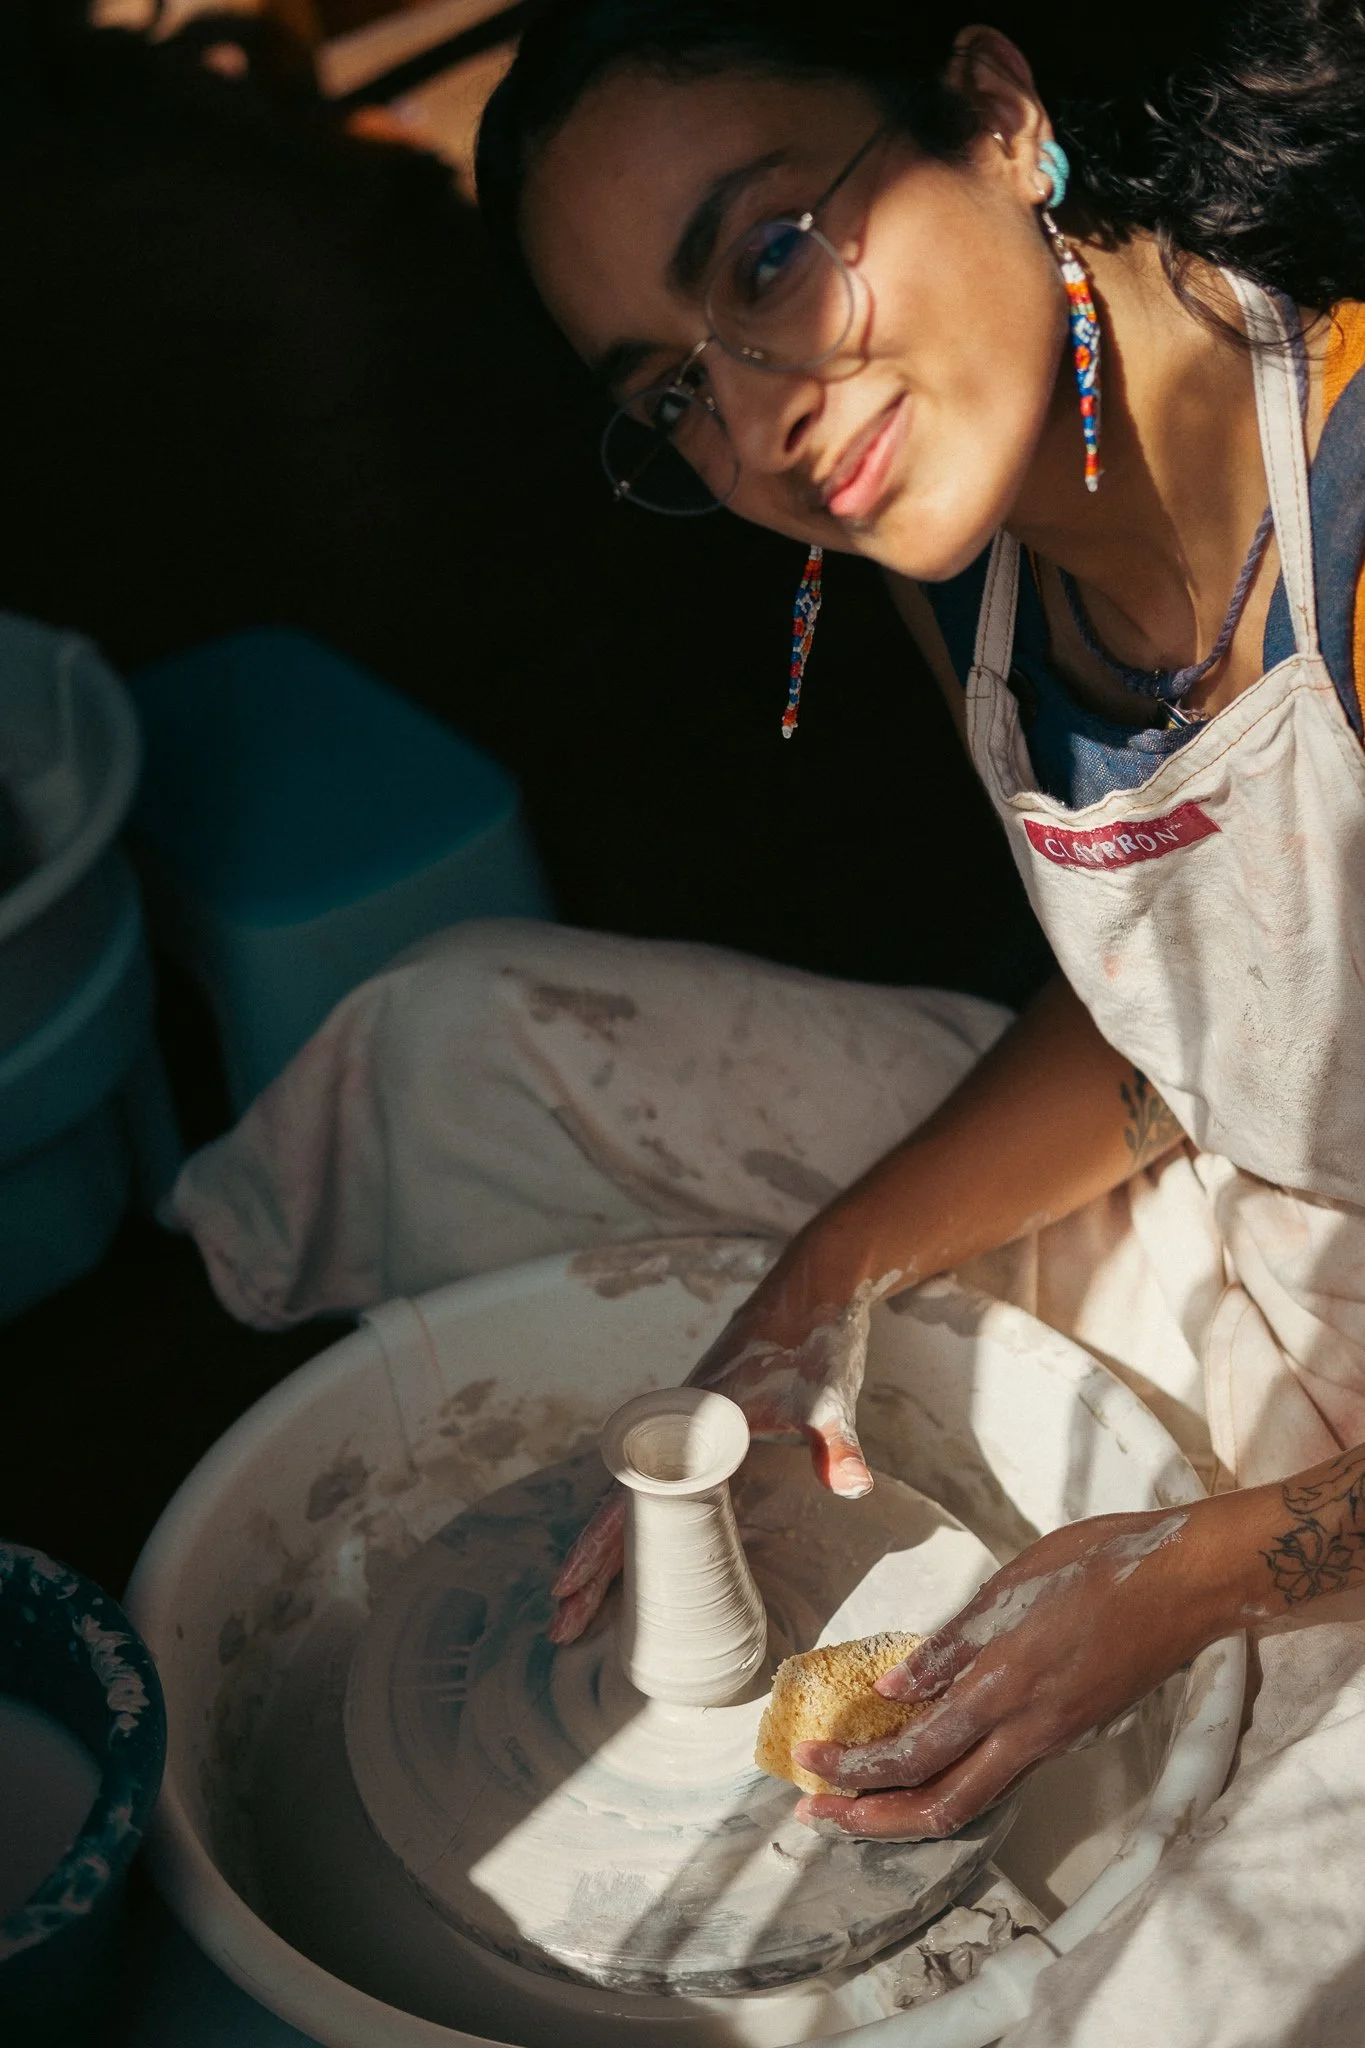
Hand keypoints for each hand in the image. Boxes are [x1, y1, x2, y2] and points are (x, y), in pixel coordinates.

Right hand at [548, 1233, 899, 1642]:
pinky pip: (650, 1484)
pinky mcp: (697, 1429)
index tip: (568, 1589)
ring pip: (627, 1497)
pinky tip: (633, 1555)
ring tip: (579, 1605)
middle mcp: (674, 1426)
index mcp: (693, 1420)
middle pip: (615, 1506)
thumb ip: (836, 1444)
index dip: (598, 1547)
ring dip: (605, 1550)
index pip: (629, 1496)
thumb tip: (852, 1489)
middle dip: (587, 1568)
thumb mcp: (831, 1396)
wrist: (815, 1288)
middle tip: (559, 1626)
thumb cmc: (816, 1341)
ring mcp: (681, 1428)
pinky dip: (631, 1523)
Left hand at [792, 1504, 1229, 1839]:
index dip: (855, 1768)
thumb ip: (952, 1641)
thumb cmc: (1099, 1567)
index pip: (914, 1753)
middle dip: (871, 1819)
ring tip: (860, 1800)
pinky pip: (1000, 1776)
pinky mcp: (1071, 1731)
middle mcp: (1028, 1732)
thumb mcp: (1011, 1587)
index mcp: (1004, 1689)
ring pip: (971, 1800)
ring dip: (908, 1808)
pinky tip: (929, 1763)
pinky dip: (953, 1781)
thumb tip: (893, 1683)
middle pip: (939, 1807)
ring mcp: (1054, 1739)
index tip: (810, 1762)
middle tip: (818, 1815)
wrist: (1184, 1584)